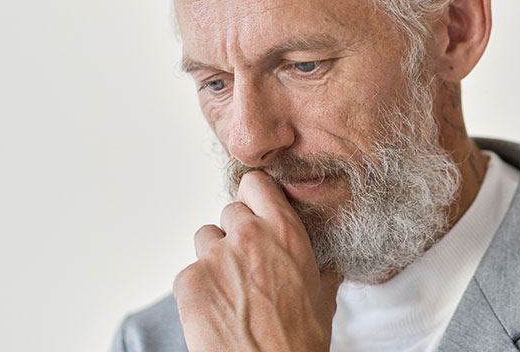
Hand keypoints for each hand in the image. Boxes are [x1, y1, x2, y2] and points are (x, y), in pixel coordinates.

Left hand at [173, 171, 342, 350]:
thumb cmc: (297, 344)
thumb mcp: (323, 300)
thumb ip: (323, 270)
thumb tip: (331, 265)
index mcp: (285, 233)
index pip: (255, 184)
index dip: (254, 198)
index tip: (254, 211)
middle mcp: (248, 236)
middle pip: (229, 212)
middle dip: (235, 235)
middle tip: (246, 268)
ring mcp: (215, 257)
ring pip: (205, 239)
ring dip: (214, 258)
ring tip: (231, 291)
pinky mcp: (189, 281)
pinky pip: (188, 272)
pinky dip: (197, 289)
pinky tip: (216, 311)